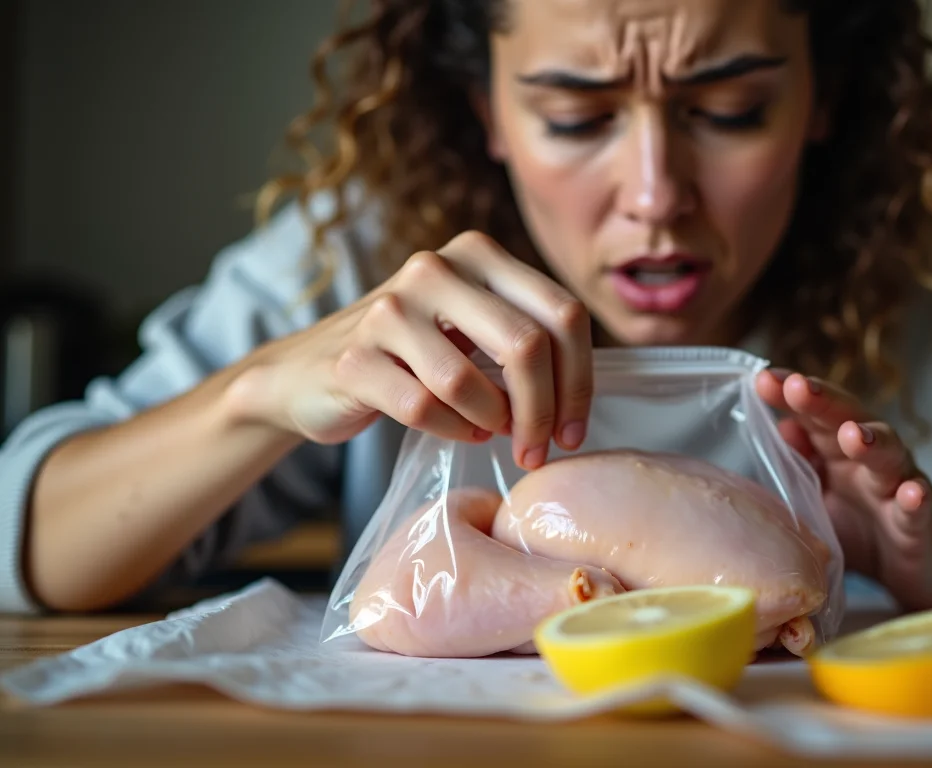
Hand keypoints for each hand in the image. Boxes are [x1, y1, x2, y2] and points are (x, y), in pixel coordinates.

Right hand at [227, 230, 592, 469]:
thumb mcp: (472, 325)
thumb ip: (526, 336)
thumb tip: (581, 392)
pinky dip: (453, 431)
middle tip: (540, 448)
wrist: (309, 372)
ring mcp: (389, 310)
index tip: (574, 428)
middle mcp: (435, 268)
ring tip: (493, 433)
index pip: (561, 312)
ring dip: (494, 422)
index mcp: (478, 253)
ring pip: (470, 381)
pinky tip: (459, 432)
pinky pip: (423, 407)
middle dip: (544, 410)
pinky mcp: (354, 357)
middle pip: (527, 345)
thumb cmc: (410, 355)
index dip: (580, 378)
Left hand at [755, 369, 931, 609]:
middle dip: (824, 401)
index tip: (763, 378)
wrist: (915, 564)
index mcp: (836, 449)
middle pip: (850, 419)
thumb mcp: (820, 495)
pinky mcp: (918, 522)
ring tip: (854, 435)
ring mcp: (897, 485)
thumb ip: (801, 461)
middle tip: (798, 387)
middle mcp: (869, 458)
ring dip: (872, 441)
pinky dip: (915, 498)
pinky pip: (918, 507)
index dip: (790, 394)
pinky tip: (911, 493)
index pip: (813, 413)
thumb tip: (781, 426)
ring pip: (889, 455)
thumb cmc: (858, 525)